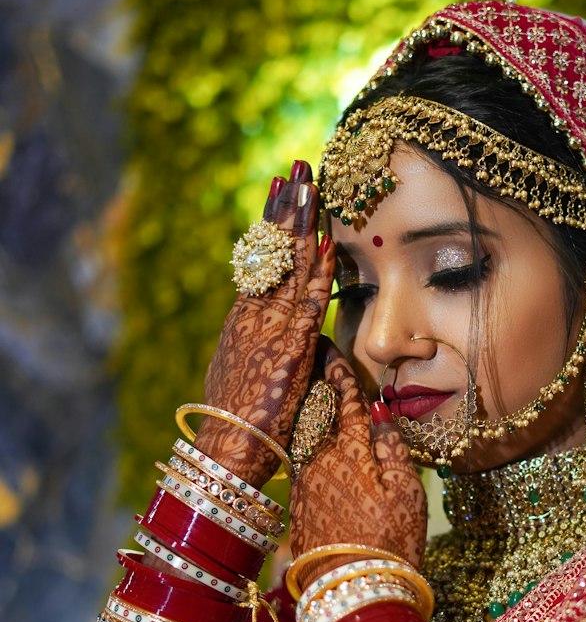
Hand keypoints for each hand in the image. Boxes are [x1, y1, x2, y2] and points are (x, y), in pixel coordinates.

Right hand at [195, 161, 334, 485]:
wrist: (226, 454)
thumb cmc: (243, 430)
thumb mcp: (260, 383)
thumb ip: (281, 360)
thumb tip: (305, 350)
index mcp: (244, 324)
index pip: (262, 263)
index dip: (273, 227)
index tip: (282, 193)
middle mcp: (252, 318)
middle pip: (272, 252)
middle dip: (286, 208)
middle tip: (296, 167)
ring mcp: (268, 330)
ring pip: (287, 267)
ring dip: (301, 225)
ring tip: (310, 184)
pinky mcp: (286, 350)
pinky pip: (306, 303)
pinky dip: (316, 271)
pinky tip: (323, 242)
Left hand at [290, 345, 427, 571]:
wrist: (350, 591)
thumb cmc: (390, 542)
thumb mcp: (406, 493)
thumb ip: (393, 449)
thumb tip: (382, 413)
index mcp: (350, 451)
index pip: (345, 400)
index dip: (340, 372)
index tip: (331, 345)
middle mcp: (319, 460)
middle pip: (316, 410)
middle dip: (316, 380)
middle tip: (311, 352)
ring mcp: (304, 483)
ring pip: (304, 432)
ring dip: (308, 407)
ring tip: (309, 386)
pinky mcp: (297, 505)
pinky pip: (299, 456)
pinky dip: (304, 436)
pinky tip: (308, 435)